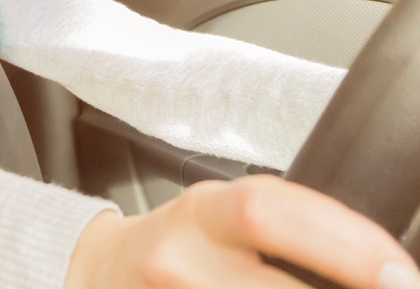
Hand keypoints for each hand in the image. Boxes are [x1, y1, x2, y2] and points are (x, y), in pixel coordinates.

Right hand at [65, 175, 419, 288]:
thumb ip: (287, 227)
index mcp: (203, 213)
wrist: (103, 272)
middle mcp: (180, 256)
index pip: (268, 212)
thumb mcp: (223, 216)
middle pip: (268, 284)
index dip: (342, 242)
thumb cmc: (181, 245)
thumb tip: (380, 268)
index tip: (399, 273)